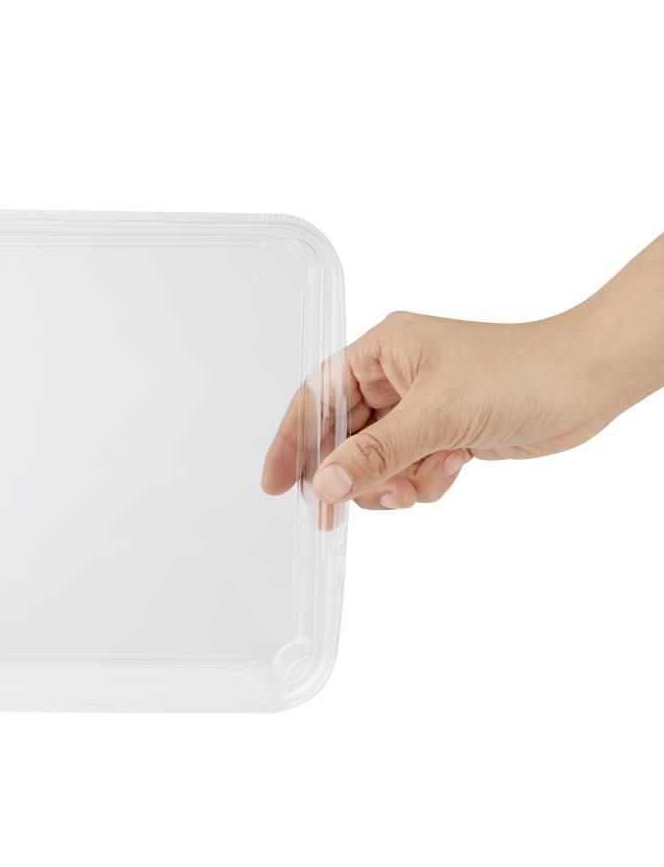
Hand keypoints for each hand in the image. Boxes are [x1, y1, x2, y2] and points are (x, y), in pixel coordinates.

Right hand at [260, 309, 618, 510]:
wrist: (589, 382)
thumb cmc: (521, 372)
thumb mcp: (437, 415)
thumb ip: (376, 453)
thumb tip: (325, 484)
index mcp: (382, 351)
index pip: (318, 397)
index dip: (292, 441)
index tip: (276, 483)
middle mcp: (394, 378)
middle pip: (343, 438)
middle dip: (351, 474)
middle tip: (335, 514)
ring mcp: (418, 408)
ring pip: (376, 463)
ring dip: (393, 483)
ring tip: (419, 485)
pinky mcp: (443, 434)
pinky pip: (409, 472)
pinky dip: (425, 481)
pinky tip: (455, 467)